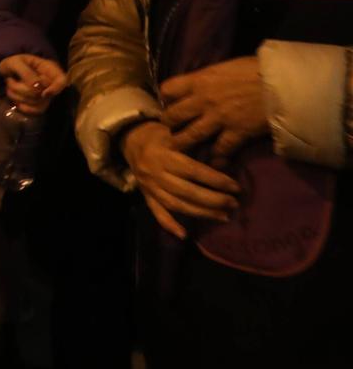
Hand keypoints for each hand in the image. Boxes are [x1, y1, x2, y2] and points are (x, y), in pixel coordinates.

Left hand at [0, 54, 66, 115]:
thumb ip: (26, 72)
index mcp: (49, 69)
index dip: (56, 89)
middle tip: (10, 80)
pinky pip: (33, 111)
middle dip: (22, 89)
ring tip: (9, 86)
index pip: (62, 81)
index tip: (44, 94)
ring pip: (37, 104)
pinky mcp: (38, 105)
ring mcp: (45, 95)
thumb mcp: (16, 63)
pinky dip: (21, 105)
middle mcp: (50, 83)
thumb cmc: (13, 63)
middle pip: (45, 95)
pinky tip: (14, 98)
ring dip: (18, 97)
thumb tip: (37, 86)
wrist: (6, 71)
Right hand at [122, 119, 241, 238]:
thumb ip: (198, 146)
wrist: (132, 140)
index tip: (236, 187)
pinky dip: (169, 225)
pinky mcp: (146, 196)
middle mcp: (155, 173)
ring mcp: (149, 187)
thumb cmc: (162, 135)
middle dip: (214, 200)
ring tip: (224, 217)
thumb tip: (226, 163)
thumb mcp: (179, 133)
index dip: (216, 180)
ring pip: (176, 204)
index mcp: (164, 155)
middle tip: (234, 203)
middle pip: (187, 191)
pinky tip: (184, 235)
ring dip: (201, 213)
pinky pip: (157, 213)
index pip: (194, 171)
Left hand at [159, 57, 268, 159]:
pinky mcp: (236, 133)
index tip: (171, 102)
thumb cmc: (258, 69)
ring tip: (181, 148)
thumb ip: (211, 77)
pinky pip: (220, 150)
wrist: (284, 83)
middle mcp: (203, 100)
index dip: (167, 97)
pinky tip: (215, 163)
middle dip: (170, 124)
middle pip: (173, 116)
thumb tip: (204, 82)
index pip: (167, 89)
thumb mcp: (227, 66)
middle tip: (172, 129)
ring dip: (183, 144)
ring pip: (190, 136)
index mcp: (200, 80)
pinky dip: (216, 158)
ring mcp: (218, 118)